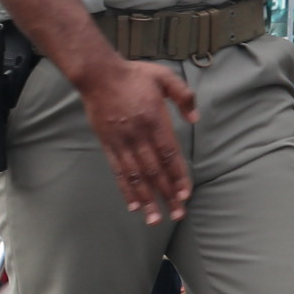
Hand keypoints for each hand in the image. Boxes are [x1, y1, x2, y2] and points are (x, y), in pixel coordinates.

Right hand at [75, 58, 195, 221]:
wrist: (98, 74)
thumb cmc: (133, 74)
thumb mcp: (164, 76)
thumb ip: (183, 95)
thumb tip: (195, 117)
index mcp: (154, 119)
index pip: (169, 154)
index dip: (178, 176)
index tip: (185, 194)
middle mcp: (138, 134)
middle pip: (155, 171)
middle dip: (167, 194)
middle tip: (177, 214)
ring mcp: (121, 141)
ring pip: (136, 176)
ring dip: (147, 199)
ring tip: (155, 219)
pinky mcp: (108, 144)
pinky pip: (118, 171)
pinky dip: (126, 189)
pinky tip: (134, 205)